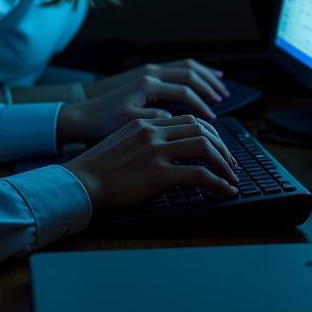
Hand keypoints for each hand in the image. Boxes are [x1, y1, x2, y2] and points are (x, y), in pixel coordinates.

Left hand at [57, 72, 223, 144]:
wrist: (82, 116)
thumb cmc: (103, 122)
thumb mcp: (129, 124)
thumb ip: (154, 119)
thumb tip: (176, 118)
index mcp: (147, 84)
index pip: (183, 90)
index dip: (201, 104)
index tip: (212, 119)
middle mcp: (149, 73)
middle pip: (188, 72)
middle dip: (208, 84)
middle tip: (224, 98)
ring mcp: (148, 73)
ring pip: (184, 66)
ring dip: (204, 75)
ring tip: (221, 86)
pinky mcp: (146, 78)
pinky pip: (176, 70)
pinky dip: (193, 74)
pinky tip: (201, 81)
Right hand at [65, 116, 240, 210]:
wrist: (80, 183)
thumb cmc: (99, 169)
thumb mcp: (124, 143)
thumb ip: (148, 142)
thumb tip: (172, 154)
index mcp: (145, 123)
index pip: (188, 120)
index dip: (210, 134)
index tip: (218, 148)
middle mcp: (152, 132)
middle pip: (201, 130)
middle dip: (222, 147)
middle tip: (231, 164)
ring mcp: (156, 152)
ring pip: (204, 147)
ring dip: (224, 163)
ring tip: (231, 177)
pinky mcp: (158, 174)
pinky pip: (199, 175)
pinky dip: (218, 183)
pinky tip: (224, 190)